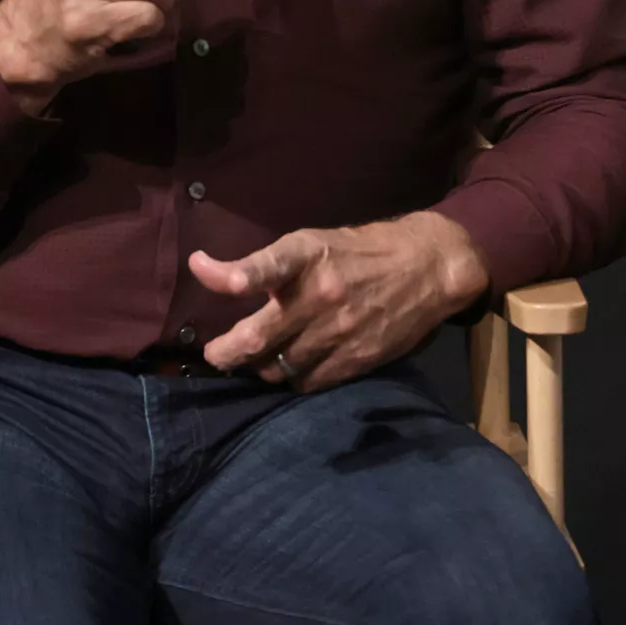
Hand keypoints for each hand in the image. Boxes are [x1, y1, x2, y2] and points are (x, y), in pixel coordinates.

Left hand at [191, 212, 489, 392]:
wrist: (426, 268)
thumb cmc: (359, 251)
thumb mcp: (316, 242)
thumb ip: (277, 266)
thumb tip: (228, 284)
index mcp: (308, 255)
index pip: (266, 265)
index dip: (232, 273)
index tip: (199, 267)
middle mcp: (321, 294)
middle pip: (259, 338)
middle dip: (227, 351)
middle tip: (214, 355)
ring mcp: (338, 331)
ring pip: (278, 367)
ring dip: (260, 366)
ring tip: (254, 359)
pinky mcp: (356, 359)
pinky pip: (307, 382)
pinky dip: (292, 378)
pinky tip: (289, 368)